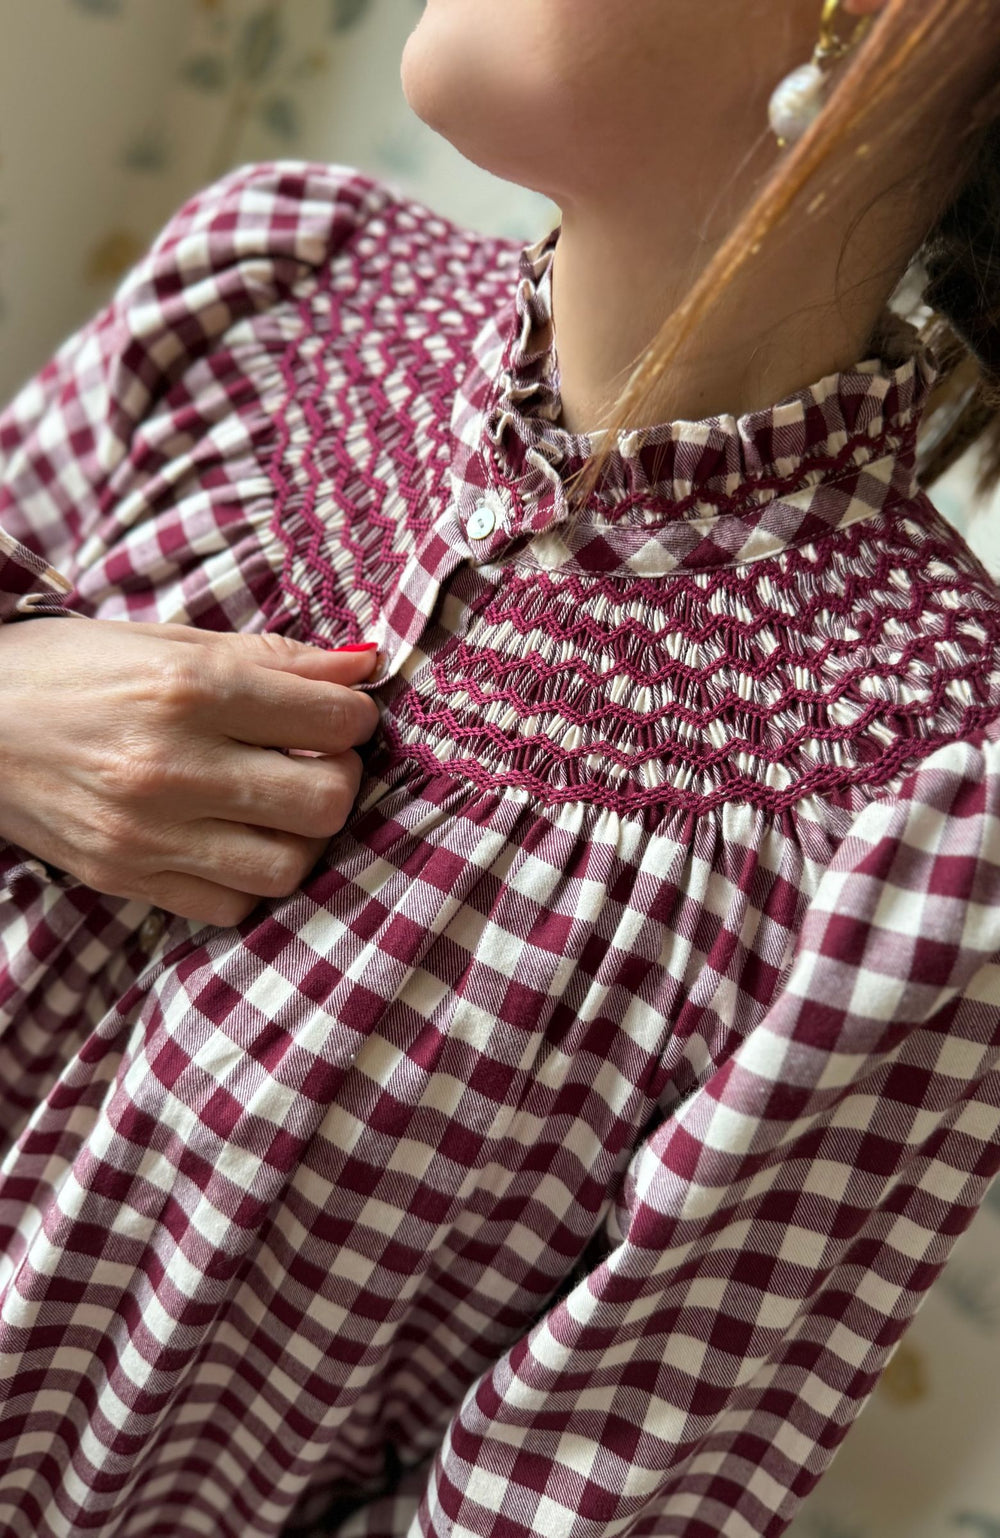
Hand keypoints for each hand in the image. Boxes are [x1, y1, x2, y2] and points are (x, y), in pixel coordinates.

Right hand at [0, 617, 381, 926]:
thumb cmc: (70, 670)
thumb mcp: (168, 640)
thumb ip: (273, 657)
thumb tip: (362, 665)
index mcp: (190, 688)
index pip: (333, 720)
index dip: (355, 717)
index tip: (338, 716)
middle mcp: (173, 764)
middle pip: (326, 802)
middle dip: (341, 780)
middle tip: (316, 763)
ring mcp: (147, 832)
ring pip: (289, 866)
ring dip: (301, 837)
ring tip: (278, 807)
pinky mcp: (124, 877)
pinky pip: (231, 906)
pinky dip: (247, 879)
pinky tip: (232, 841)